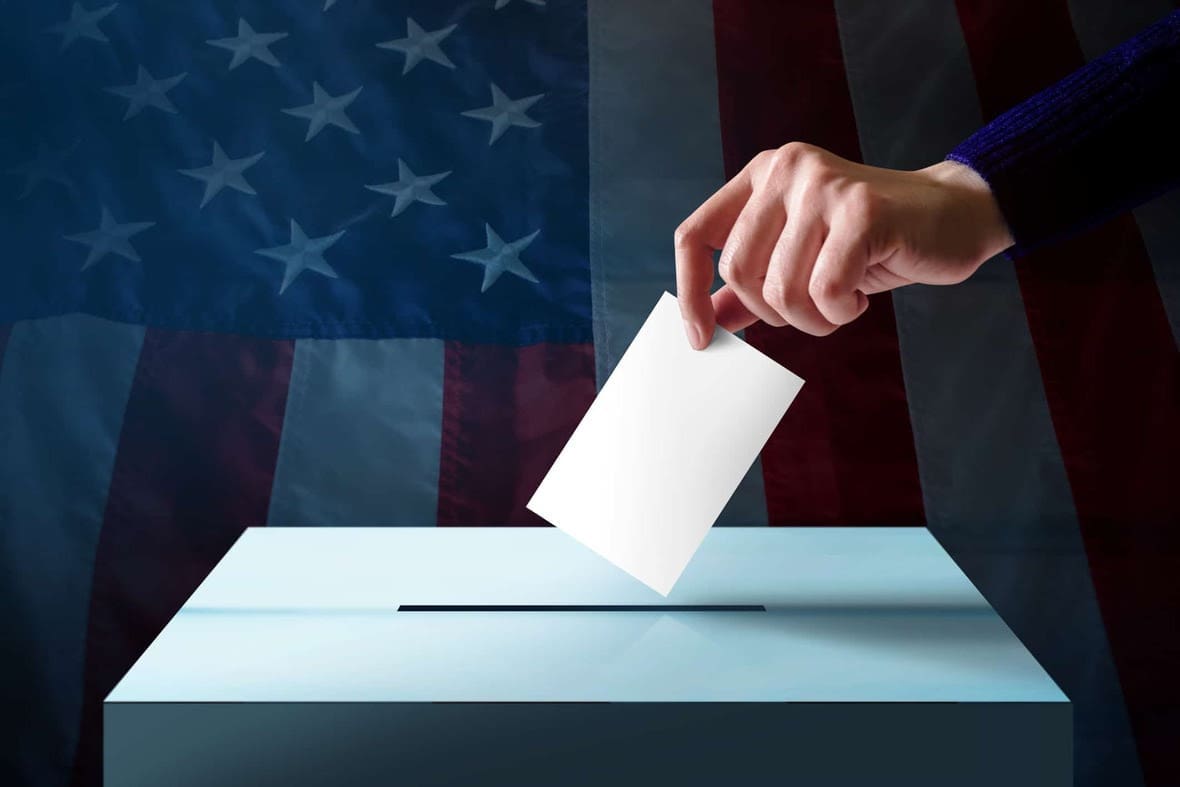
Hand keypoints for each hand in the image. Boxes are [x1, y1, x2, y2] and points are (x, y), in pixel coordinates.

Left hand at [674, 142, 1013, 347]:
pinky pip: (825, 291)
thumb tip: (707, 323)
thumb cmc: (874, 241)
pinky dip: (841, 312)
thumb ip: (751, 283)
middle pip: (738, 271)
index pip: (694, 235)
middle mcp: (785, 170)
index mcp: (760, 176)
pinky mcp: (861, 211)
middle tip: (813, 308)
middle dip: (773, 312)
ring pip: (781, 289)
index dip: (689, 292)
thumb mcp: (801, 256)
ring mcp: (823, 185)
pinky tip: (861, 295)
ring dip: (813, 318)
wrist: (957, 213)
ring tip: (842, 301)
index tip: (700, 339)